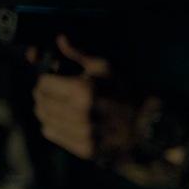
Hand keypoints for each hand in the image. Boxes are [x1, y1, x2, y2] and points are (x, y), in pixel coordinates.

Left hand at [31, 34, 141, 162]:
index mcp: (83, 91)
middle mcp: (79, 115)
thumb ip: (79, 54)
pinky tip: (64, 119)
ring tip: (58, 106)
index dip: (46, 78)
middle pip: (41, 102)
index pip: (43, 83)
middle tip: (53, 92)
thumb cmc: (125, 93)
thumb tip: (60, 39)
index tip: (52, 78)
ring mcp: (81, 134)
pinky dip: (53, 125)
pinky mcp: (84, 149)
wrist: (147, 125)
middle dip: (43, 94)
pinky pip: (52, 134)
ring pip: (44, 119)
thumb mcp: (105, 69)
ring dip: (46, 110)